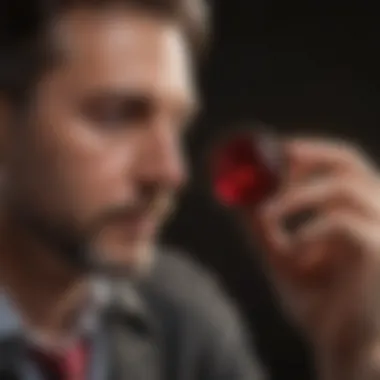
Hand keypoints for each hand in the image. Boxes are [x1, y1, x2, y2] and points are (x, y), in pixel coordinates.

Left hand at [249, 137, 379, 378]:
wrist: (347, 348)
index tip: (270, 151)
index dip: (305, 151)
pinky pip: (343, 225)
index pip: (337, 164)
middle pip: (347, 162)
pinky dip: (309, 232)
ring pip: (344, 189)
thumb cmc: (320, 303)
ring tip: (266, 214)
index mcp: (355, 213)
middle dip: (305, 155)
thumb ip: (263, 229)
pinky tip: (295, 254)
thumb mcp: (282, 259)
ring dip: (297, 196)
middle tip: (267, 162)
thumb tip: (238, 199)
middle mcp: (376, 215)